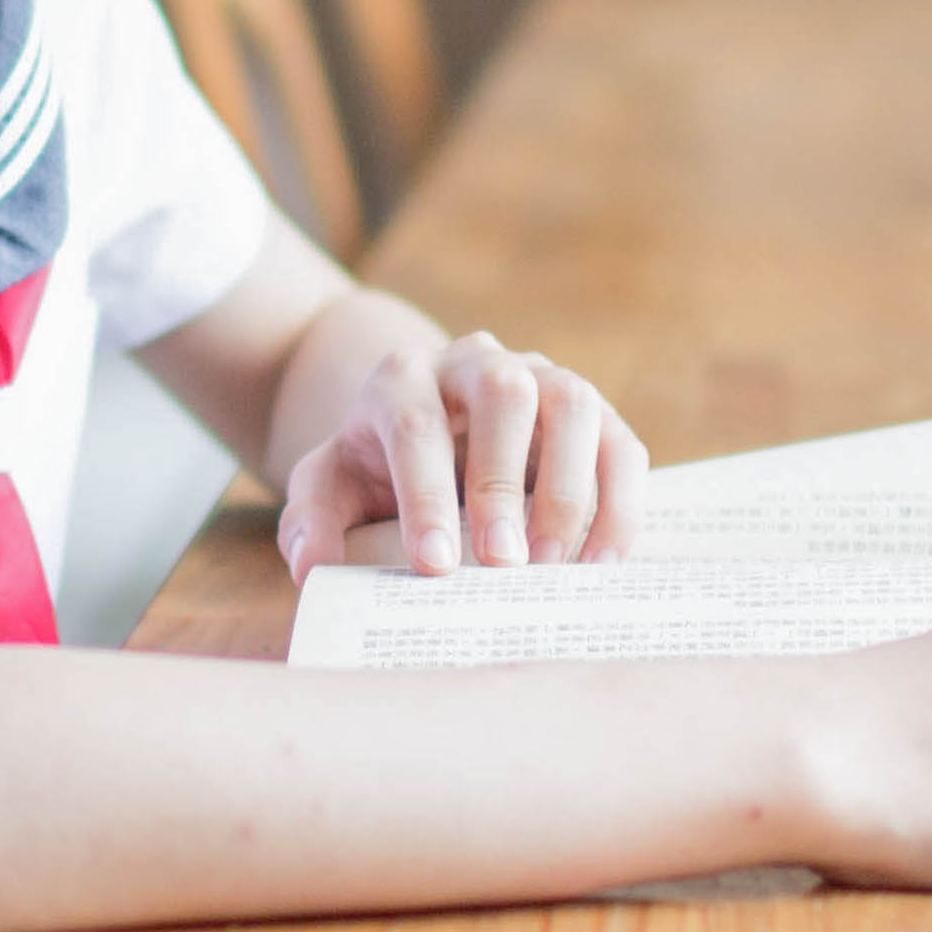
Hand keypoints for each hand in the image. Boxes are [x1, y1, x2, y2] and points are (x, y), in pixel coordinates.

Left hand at [275, 330, 648, 574]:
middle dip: (503, 481)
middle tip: (502, 564)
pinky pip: (622, 445)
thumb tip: (312, 563)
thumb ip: (310, 520)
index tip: (434, 564)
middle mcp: (476, 363)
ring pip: (573, 403)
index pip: (415, 426)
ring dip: (570, 489)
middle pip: (502, 393)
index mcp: (404, 379)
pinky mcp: (592, 414)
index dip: (425, 496)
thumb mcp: (329, 486)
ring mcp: (542, 378)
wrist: (429, 429)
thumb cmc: (377, 466)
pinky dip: (620, 504)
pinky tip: (600, 565)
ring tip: (552, 568)